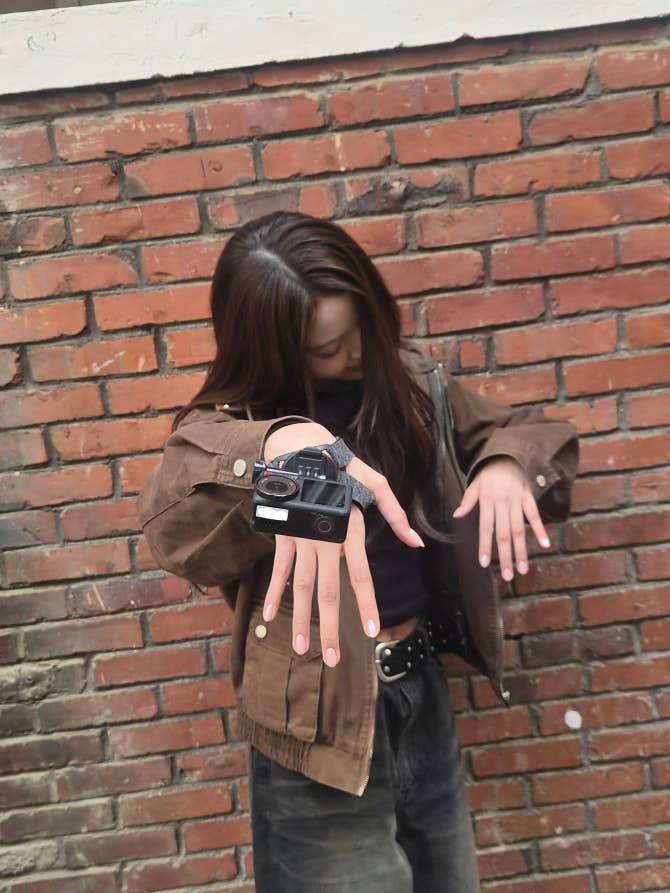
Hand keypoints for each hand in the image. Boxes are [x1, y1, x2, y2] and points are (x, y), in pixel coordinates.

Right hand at [261, 422, 424, 665]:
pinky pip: (279, 569)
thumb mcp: (374, 483)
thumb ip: (395, 514)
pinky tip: (269, 616)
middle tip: (331, 659)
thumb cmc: (342, 469)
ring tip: (301, 649)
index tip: (373, 633)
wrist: (300, 449)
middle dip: (330, 628)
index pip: (361, 575)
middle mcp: (325, 539)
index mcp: (349, 530)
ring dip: (301, 620)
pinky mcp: (284, 535)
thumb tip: (417, 542)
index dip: (367, 605)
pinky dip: (274, 592)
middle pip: (329, 591)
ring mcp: (301, 539)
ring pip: (302, 587)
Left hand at [452, 456, 550, 580]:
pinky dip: (540, 529)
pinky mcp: (529, 498)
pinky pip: (535, 515)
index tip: (484, 563)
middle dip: (505, 556)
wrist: (506, 456)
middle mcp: (503, 502)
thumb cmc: (488, 475)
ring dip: (522, 550)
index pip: (486, 528)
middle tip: (507, 576)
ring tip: (522, 569)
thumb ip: (467, 501)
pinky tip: (545, 545)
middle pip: (504, 533)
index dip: (485, 546)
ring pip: (519, 529)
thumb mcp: (474, 485)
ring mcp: (517, 500)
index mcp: (487, 501)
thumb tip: (456, 515)